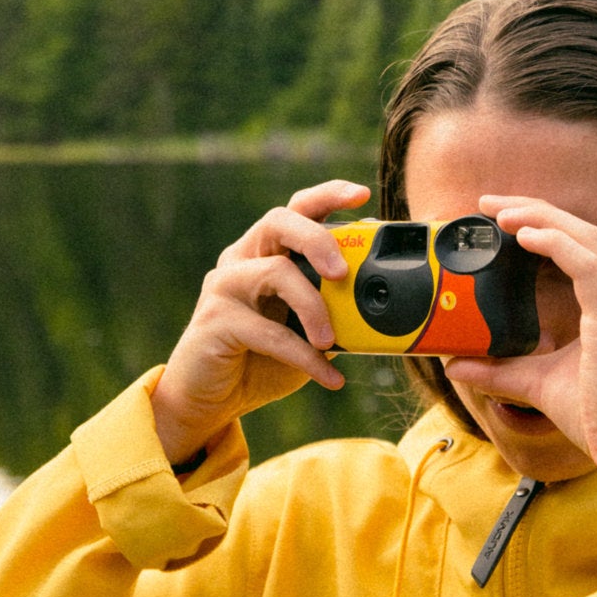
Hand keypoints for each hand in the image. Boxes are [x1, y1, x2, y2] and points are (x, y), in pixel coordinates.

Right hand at [150, 180, 367, 463]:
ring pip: (275, 272)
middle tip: (343, 272)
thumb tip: (386, 308)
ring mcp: (225, 286)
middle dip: (317, 238)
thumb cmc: (262, 360)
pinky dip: (304, 356)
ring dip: (313, 307)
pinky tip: (329, 378)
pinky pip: (268, 332)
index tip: (362, 195)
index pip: (296, 210)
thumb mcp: (309, 334)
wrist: (211, 401)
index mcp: (266, 253)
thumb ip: (337, 314)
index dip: (328, 196)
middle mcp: (242, 260)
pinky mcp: (214, 320)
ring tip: (331, 342)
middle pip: (278, 221)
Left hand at [445, 195, 596, 550]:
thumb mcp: (541, 386)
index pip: (583, 248)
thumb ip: (501, 372)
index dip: (545, 226)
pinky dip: (553, 241)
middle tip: (490, 203)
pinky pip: (585, 262)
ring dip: (538, 217)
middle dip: (535, 210)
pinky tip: (522, 235)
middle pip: (582, 232)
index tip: (504, 220)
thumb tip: (457, 365)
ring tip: (499, 211)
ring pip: (583, 237)